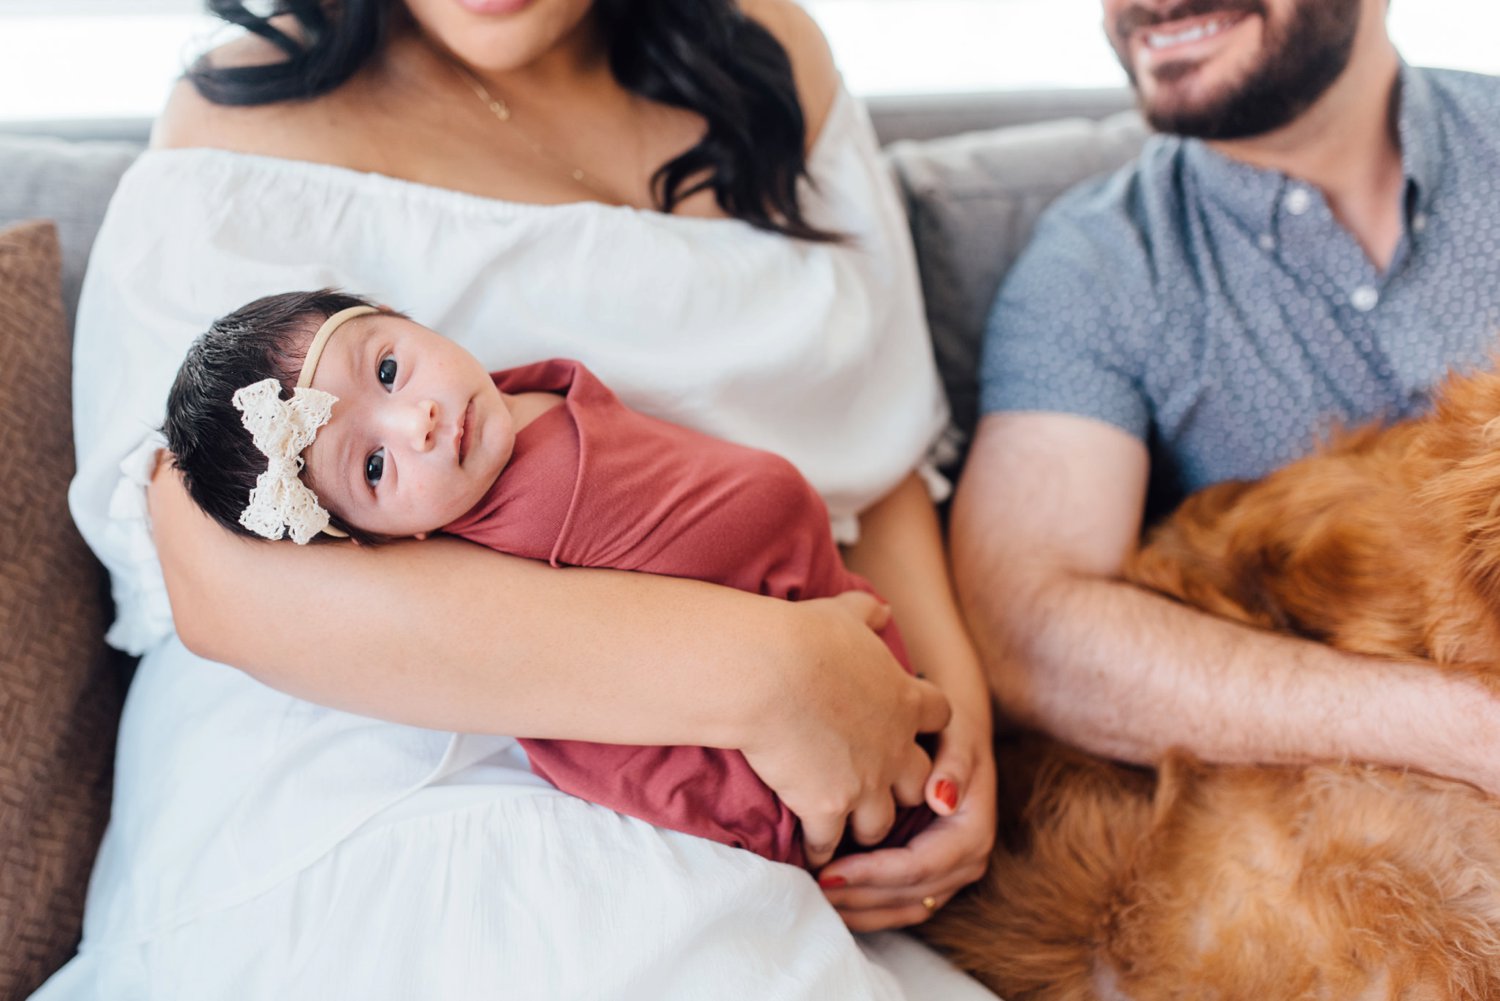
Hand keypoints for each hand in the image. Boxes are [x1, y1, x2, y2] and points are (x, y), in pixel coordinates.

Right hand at [740, 591, 951, 867]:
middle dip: (901, 786)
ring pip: (881, 822)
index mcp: (905, 699)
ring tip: (845, 828)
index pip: (939, 717)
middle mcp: (895, 746)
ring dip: (864, 824)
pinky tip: (807, 849)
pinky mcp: (828, 808)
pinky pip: (829, 843)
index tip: (902, 725)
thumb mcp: (843, 614)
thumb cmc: (802, 636)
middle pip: (918, 781)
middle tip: (876, 785)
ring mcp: (865, 783)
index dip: (923, 723)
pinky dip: (819, 848)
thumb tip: (884, 609)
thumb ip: (869, 613)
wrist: (767, 673)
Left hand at [815, 702, 996, 931]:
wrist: (958, 721)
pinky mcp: (934, 873)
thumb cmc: (951, 724)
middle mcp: (967, 860)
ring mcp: (953, 872)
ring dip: (862, 909)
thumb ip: (953, 766)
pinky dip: (869, 907)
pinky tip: (835, 900)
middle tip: (811, 888)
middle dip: (860, 896)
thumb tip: (942, 801)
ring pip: (905, 908)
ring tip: (817, 898)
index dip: (872, 873)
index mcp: (973, 831)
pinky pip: (903, 902)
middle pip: (910, 894)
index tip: (828, 869)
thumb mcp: (957, 734)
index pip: (918, 866)